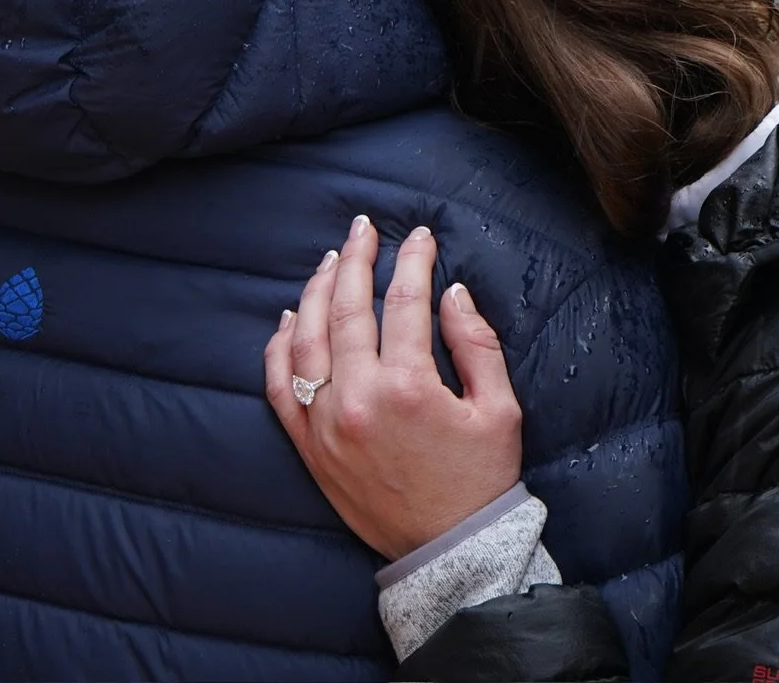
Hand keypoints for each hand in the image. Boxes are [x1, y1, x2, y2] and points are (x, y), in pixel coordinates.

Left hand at [264, 216, 524, 560]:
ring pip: (305, 339)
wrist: (448, 550)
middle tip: (363, 228)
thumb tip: (450, 292)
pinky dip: (278, 347)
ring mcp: (325, 424)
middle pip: (345, 308)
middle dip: (355, 259)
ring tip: (329, 260)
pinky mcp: (308, 448)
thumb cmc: (480, 478)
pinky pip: (279, 386)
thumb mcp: (500, 409)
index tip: (418, 235)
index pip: (403, 300)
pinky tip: (287, 317)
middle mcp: (358, 399)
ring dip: (314, 291)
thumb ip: (476, 343)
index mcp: (409, 386)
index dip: (411, 259)